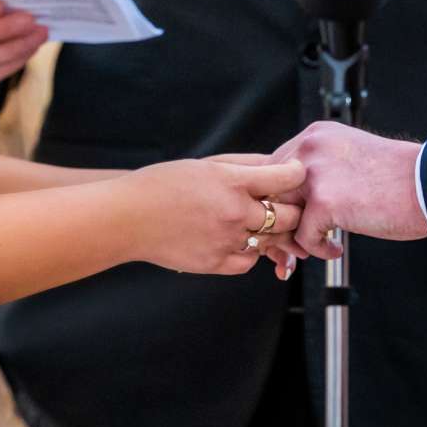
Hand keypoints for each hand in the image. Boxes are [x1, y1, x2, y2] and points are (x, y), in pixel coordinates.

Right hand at [121, 158, 306, 274]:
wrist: (129, 218)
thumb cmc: (163, 184)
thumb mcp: (207, 163)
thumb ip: (245, 164)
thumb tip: (277, 163)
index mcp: (233, 181)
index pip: (287, 178)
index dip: (297, 174)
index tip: (296, 174)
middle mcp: (235, 212)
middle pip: (288, 216)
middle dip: (293, 209)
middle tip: (289, 204)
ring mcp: (228, 240)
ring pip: (272, 241)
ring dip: (272, 232)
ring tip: (261, 222)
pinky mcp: (217, 263)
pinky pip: (250, 262)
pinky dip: (250, 252)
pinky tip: (239, 240)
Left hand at [278, 121, 426, 257]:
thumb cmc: (400, 178)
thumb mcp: (351, 159)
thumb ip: (321, 170)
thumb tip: (295, 202)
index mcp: (316, 136)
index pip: (275, 169)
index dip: (279, 200)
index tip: (290, 221)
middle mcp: (310, 148)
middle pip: (270, 191)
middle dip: (278, 222)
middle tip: (294, 243)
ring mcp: (315, 173)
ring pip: (280, 215)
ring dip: (293, 239)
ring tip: (312, 248)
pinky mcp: (325, 201)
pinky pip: (303, 237)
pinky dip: (318, 249)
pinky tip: (336, 248)